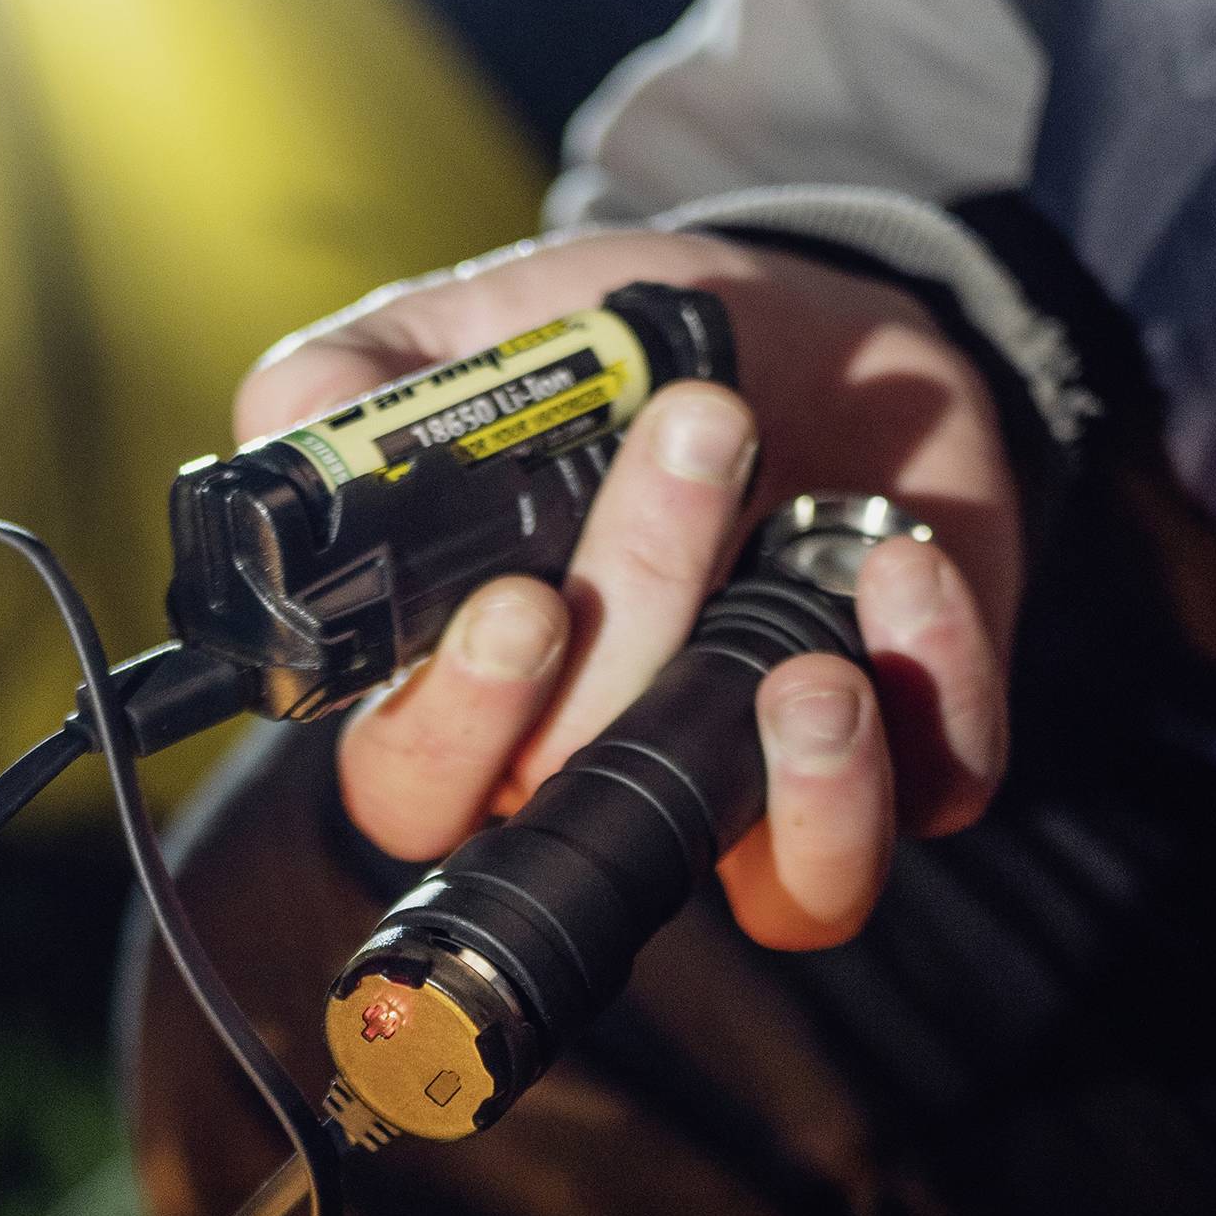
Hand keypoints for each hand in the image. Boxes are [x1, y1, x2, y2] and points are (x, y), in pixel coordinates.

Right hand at [235, 227, 1018, 949]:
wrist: (824, 324)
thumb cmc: (624, 360)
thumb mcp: (481, 335)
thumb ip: (368, 379)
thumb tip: (282, 429)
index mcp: (479, 700)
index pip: (417, 795)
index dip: (457, 733)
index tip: (514, 603)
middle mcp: (613, 771)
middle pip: (598, 802)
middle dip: (643, 616)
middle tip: (696, 433)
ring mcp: (763, 786)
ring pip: (788, 891)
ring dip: (802, 769)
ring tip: (812, 634)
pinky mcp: (909, 762)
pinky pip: (933, 798)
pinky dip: (930, 689)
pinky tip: (899, 566)